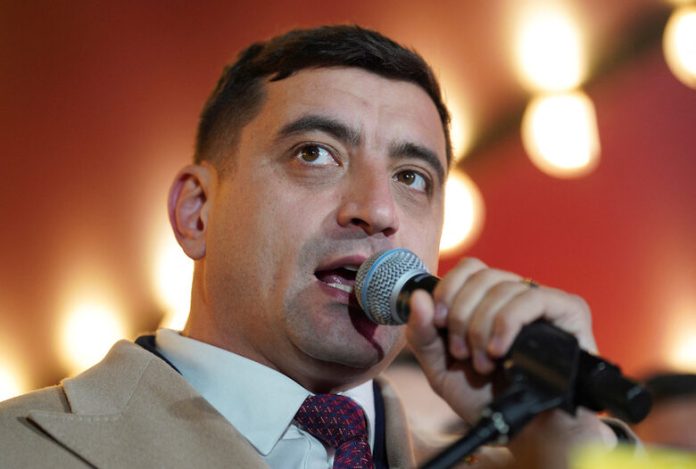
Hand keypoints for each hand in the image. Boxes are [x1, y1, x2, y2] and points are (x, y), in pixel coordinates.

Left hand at [405, 257, 596, 423]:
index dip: (449, 289)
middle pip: (482, 275)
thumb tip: (418, 296)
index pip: (469, 268)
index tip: (438, 322)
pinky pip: (533, 298)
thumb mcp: (442, 369)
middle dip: (462, 315)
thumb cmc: (487, 399)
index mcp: (489, 302)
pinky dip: (507, 322)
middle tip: (462, 353)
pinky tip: (500, 350)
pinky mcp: (569, 312)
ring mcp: (544, 302)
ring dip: (483, 328)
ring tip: (484, 363)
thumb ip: (423, 334)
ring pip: (504, 287)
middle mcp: (516, 296)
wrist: (526, 433)